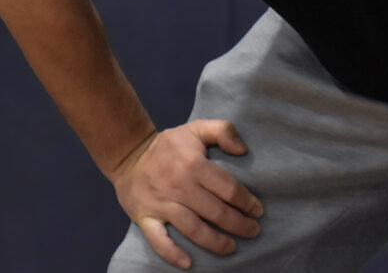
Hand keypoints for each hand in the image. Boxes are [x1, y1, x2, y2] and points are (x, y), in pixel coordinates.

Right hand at [110, 119, 263, 269]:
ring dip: (215, 242)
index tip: (258, 211)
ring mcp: (161, 204)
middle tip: (253, 231)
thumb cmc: (170, 144)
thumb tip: (243, 151)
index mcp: (194, 165)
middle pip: (215, 212)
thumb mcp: (197, 127)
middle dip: (238, 224)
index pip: (228, 188)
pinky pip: (159, 241)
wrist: (128, 154)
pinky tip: (189, 263)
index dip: (246, 202)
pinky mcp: (145, 218)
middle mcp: (179, 186)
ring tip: (231, 247)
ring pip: (193, 229)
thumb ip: (223, 130)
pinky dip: (173, 255)